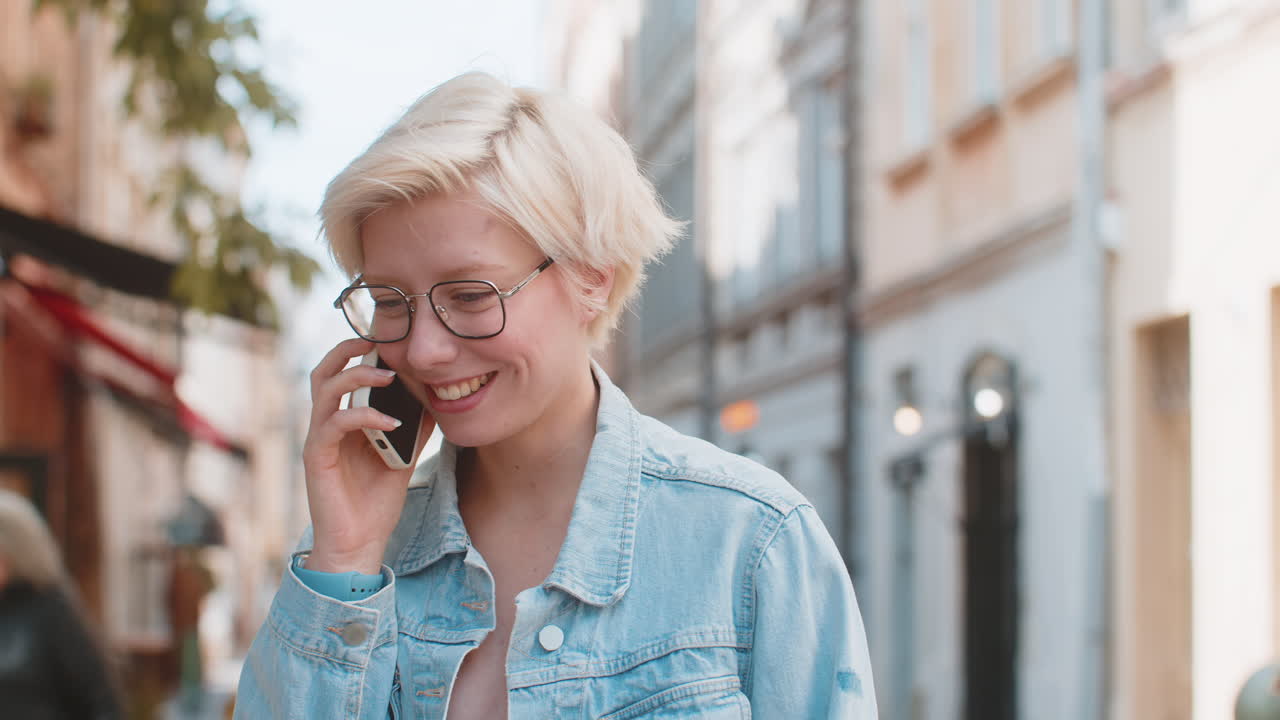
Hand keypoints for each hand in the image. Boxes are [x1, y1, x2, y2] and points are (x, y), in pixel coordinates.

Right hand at [301, 338, 434, 573]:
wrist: (359, 542)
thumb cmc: (376, 501)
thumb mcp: (403, 456)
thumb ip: (413, 427)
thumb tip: (436, 400)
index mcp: (343, 421)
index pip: (342, 374)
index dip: (360, 353)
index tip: (388, 339)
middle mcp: (326, 424)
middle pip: (323, 371)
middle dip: (346, 349)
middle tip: (376, 340)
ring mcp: (319, 439)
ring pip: (325, 389)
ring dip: (357, 376)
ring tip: (389, 376)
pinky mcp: (317, 457)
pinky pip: (334, 423)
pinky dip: (364, 416)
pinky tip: (392, 422)